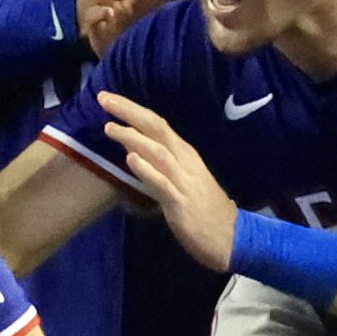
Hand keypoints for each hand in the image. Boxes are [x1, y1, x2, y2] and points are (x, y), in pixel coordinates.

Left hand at [93, 89, 239, 272]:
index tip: (108, 98)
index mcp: (184, 154)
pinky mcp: (181, 203)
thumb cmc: (204, 209)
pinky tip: (131, 160)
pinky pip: (162, 184)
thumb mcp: (182, 180)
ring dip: (134, 138)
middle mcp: (185, 161)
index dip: (132, 110)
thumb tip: (133, 149)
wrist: (232, 237)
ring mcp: (184, 181)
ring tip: (110, 128)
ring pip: (158, 152)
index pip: (157, 124)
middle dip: (129, 112)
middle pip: (156, 128)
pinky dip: (147, 170)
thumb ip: (159, 164)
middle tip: (103, 98)